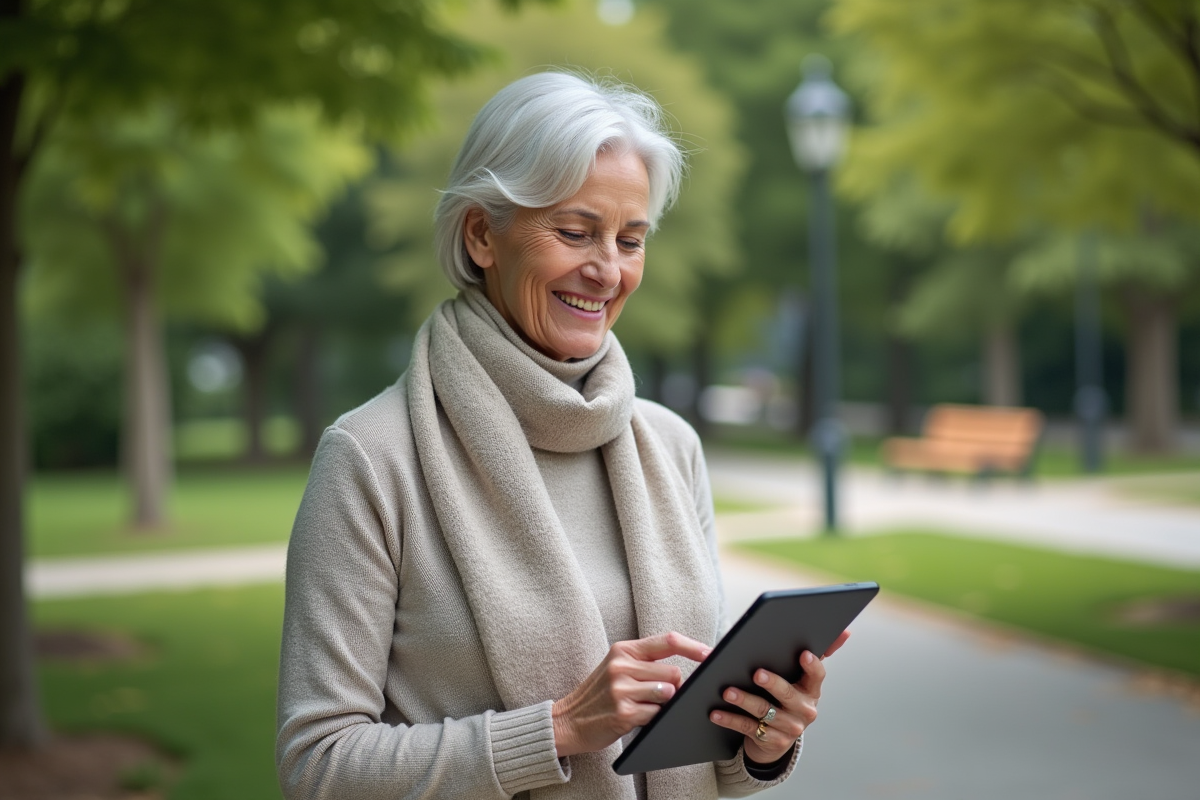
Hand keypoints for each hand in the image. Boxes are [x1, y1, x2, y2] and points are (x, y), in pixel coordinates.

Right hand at [552, 631, 711, 756]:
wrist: (567, 721)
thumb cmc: (599, 695)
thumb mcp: (617, 668)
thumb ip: (646, 664)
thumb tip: (685, 670)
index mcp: (624, 650)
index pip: (667, 640)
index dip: (693, 647)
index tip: (711, 654)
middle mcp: (622, 665)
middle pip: (674, 672)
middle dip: (677, 687)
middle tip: (665, 697)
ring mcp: (621, 689)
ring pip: (668, 693)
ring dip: (666, 704)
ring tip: (647, 707)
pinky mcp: (623, 712)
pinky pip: (657, 714)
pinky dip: (654, 718)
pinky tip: (639, 719)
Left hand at [708, 629, 850, 764]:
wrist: (777, 737)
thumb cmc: (786, 695)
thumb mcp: (799, 677)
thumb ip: (817, 653)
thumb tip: (846, 631)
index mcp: (811, 690)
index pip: (817, 676)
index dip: (812, 666)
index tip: (803, 653)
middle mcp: (804, 710)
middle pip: (787, 695)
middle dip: (773, 683)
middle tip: (756, 673)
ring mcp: (789, 728)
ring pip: (765, 712)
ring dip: (744, 701)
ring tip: (727, 691)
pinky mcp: (771, 741)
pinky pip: (748, 728)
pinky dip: (730, 719)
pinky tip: (715, 712)